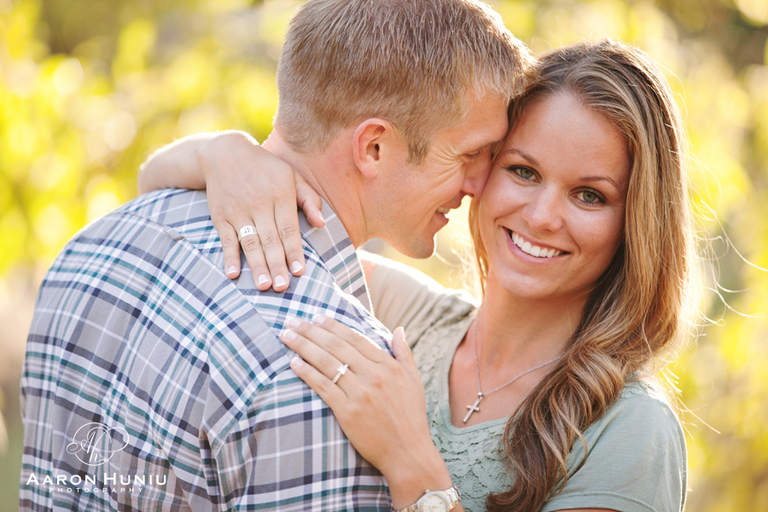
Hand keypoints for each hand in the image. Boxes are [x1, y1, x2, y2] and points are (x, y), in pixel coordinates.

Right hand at [198, 131, 324, 290]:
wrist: (224, 153)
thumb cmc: (266, 168)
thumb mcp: (291, 176)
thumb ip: (309, 199)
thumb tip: (322, 223)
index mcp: (280, 195)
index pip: (289, 228)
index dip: (293, 251)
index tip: (299, 271)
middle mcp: (259, 204)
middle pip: (270, 240)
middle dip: (276, 265)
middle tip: (282, 287)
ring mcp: (238, 211)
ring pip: (249, 242)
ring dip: (256, 265)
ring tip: (263, 286)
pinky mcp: (221, 216)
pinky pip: (226, 239)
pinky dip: (229, 257)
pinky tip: (233, 274)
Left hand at [280, 315, 454, 508]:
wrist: (408, 453)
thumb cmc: (411, 418)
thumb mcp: (414, 380)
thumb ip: (404, 352)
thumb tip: (399, 329)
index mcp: (389, 365)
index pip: (355, 338)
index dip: (334, 326)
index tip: (317, 317)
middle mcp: (374, 375)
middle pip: (336, 346)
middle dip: (311, 331)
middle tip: (293, 321)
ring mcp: (360, 393)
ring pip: (326, 362)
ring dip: (303, 346)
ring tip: (287, 336)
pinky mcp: (348, 412)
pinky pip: (323, 386)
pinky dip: (307, 372)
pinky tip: (293, 363)